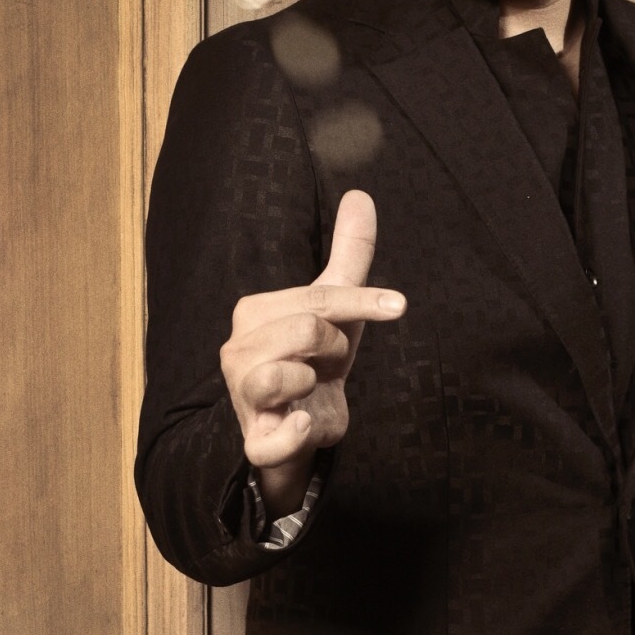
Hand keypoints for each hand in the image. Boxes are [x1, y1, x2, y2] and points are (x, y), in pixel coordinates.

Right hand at [219, 190, 405, 516]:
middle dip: (333, 348)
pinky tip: (306, 423)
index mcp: (254, 313)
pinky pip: (269, 439)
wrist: (300, 431)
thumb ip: (348, 255)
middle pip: (304, 330)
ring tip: (313, 387)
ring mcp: (240, 396)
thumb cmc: (316, 362)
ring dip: (314, 382)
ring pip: (278, 375)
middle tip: (329, 364)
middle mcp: (237, 350)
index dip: (362, 302)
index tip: (397, 305)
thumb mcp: (336, 308)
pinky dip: (293, 432)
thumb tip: (360, 194)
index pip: (316, 298)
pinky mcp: (253, 440)